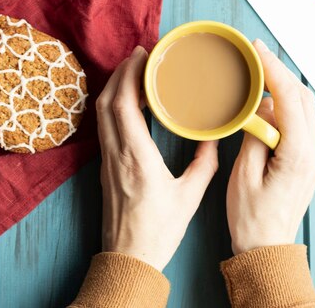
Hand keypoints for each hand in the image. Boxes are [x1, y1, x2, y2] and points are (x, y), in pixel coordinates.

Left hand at [96, 46, 218, 270]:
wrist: (128, 258)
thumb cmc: (158, 232)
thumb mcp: (190, 197)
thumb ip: (204, 163)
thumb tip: (212, 137)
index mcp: (137, 158)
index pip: (124, 105)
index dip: (129, 75)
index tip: (142, 56)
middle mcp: (116, 155)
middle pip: (107, 102)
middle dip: (120, 72)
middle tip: (140, 56)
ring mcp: (107, 161)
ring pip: (102, 114)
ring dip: (115, 88)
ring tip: (135, 73)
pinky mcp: (105, 168)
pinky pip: (105, 127)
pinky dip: (114, 107)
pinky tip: (131, 105)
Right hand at [227, 40, 314, 254]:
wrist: (267, 248)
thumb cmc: (251, 218)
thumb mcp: (244, 175)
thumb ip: (255, 136)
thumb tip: (260, 109)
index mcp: (298, 154)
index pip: (289, 99)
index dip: (273, 69)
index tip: (256, 49)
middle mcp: (313, 152)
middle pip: (303, 98)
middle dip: (280, 73)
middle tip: (254, 58)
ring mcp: (313, 157)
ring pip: (304, 108)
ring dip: (282, 89)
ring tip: (256, 76)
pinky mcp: (306, 161)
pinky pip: (299, 123)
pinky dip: (284, 106)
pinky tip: (265, 104)